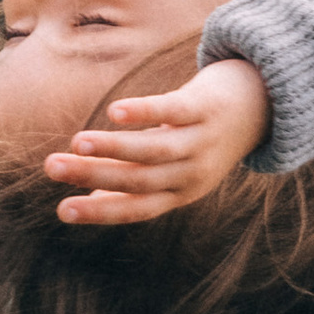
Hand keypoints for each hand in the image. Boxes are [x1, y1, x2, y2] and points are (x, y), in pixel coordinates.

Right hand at [45, 56, 273, 225]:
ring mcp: (201, 141)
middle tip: (52, 168)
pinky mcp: (206, 108)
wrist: (261, 103)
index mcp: (181, 191)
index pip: (137, 208)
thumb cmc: (204, 138)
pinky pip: (173, 113)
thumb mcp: (175, 167)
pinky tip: (114, 112)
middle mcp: (193, 172)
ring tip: (76, 143)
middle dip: (93, 175)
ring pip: (153, 151)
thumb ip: (136, 181)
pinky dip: (144, 113)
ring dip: (113, 148)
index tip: (62, 211)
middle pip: (138, 179)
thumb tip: (91, 199)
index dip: (101, 211)